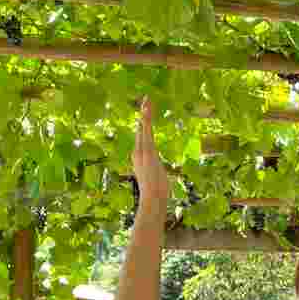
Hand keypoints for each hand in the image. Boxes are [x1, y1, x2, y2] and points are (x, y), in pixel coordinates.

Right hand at [133, 99, 171, 215]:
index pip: (141, 139)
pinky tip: (146, 111)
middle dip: (143, 115)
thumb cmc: (155, 195)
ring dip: (145, 113)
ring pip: (143, 128)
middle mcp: (138, 153)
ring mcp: (142, 151)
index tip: (144, 116)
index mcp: (139, 159)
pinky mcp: (148, 150)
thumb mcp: (156, 182)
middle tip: (146, 100)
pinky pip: (147, 131)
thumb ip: (156, 177)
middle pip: (141, 130)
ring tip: (147, 100)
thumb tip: (160, 180)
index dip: (142, 126)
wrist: (152, 199)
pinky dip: (146, 120)